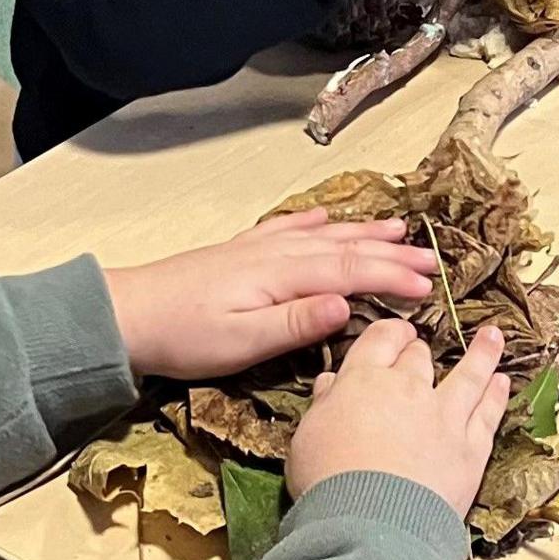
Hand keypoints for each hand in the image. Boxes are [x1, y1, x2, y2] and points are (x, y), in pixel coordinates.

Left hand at [104, 211, 439, 379]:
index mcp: (282, 276)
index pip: (351, 272)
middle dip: (390, 254)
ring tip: (397, 228)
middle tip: (431, 260)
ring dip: (362, 232)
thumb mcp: (244, 342)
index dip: (393, 276)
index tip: (429, 286)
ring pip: (322, 235)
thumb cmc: (185, 337)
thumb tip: (349, 306)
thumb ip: (298, 323)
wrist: (127, 316)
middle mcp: (276, 254)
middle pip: (345, 249)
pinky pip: (287, 229)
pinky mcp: (239, 253)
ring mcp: (257, 249)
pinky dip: (313, 222)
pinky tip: (325, 217)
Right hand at [285, 318, 512, 507]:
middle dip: (420, 350)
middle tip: (422, 349)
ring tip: (492, 337)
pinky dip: (497, 395)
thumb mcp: (308, 436)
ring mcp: (444, 417)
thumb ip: (324, 404)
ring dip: (482, 353)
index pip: (380, 340)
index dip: (390, 334)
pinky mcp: (470, 448)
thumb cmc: (327, 482)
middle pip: (419, 358)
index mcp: (363, 380)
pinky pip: (488, 413)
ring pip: (469, 375)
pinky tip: (503, 383)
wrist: (370, 523)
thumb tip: (331, 381)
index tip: (397, 334)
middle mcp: (408, 389)